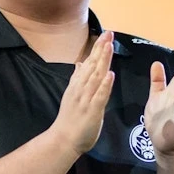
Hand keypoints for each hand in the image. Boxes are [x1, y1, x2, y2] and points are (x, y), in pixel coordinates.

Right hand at [50, 31, 114, 154]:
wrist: (62, 139)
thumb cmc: (69, 119)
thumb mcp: (72, 94)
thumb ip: (77, 79)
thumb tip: (80, 63)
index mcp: (77, 85)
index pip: (88, 63)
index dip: (97, 49)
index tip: (104, 35)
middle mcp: (81, 89)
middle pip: (92, 66)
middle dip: (101, 49)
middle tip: (109, 34)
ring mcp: (86, 99)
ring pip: (96, 77)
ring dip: (103, 61)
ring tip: (109, 47)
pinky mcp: (92, 110)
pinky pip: (99, 96)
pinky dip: (105, 85)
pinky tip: (110, 75)